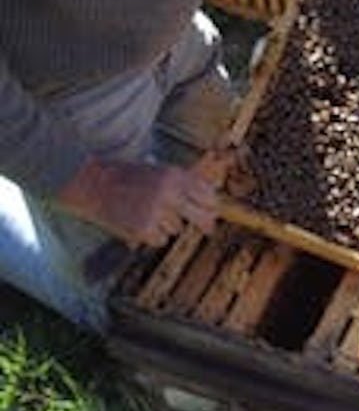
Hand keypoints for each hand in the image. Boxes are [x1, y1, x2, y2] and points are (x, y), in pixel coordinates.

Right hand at [57, 157, 220, 248]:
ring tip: (146, 212)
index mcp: (173, 175)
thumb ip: (181, 183)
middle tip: (209, 228)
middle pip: (202, 216)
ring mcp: (156, 212)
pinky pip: (161, 239)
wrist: (92, 184)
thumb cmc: (126, 177)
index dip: (212, 204)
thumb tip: (210, 200)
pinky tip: (138, 222)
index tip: (213, 210)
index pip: (207, 194)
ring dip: (167, 225)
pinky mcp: (144, 229)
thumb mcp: (157, 170)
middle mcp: (168, 193)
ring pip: (177, 229)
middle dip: (206, 223)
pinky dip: (152, 235)